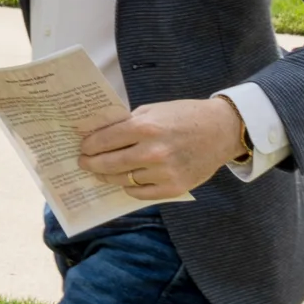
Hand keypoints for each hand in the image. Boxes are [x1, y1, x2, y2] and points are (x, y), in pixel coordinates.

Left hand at [79, 96, 248, 199]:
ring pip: (124, 180)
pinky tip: (126, 182)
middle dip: (91, 164)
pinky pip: (141, 194)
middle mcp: (153, 152)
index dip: (89, 145)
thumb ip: (128, 123)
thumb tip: (99, 134)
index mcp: (145, 127)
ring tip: (101, 173)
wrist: (221, 130)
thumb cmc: (184, 116)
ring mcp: (164, 172)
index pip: (105, 140)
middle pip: (109, 163)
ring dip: (108, 177)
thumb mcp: (152, 110)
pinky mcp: (175, 188)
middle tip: (83, 163)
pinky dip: (130, 189)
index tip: (82, 147)